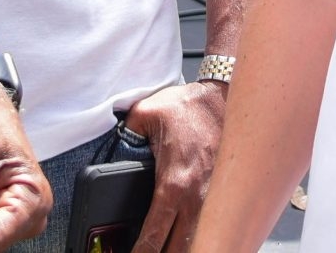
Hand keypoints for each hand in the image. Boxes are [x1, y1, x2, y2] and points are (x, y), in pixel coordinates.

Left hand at [124, 81, 228, 252]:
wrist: (223, 98)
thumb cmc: (185, 107)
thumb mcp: (144, 115)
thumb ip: (122, 135)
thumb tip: (108, 148)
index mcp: (173, 185)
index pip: (154, 236)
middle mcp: (197, 199)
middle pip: (180, 250)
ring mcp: (215, 201)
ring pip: (200, 243)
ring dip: (186, 249)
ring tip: (166, 248)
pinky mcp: (227, 197)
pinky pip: (216, 228)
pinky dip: (205, 239)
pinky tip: (195, 241)